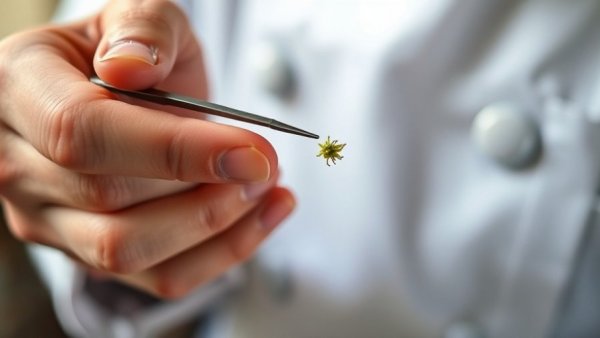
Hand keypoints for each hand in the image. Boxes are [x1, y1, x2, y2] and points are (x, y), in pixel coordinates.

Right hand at [0, 0, 294, 297]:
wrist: (120, 90)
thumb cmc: (128, 52)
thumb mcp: (139, 14)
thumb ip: (141, 29)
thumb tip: (129, 67)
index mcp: (18, 88)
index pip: (83, 132)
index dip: (173, 150)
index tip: (249, 153)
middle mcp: (16, 162)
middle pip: (108, 199)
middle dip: (207, 189)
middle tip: (267, 164)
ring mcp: (45, 217)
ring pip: (129, 251)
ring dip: (216, 227)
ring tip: (267, 190)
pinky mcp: (86, 252)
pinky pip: (155, 276)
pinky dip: (219, 255)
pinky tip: (260, 218)